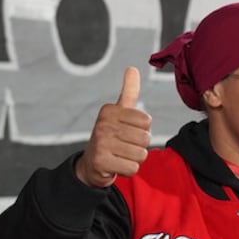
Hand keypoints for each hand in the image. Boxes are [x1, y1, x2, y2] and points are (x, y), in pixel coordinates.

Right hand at [75, 67, 151, 187]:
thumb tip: (132, 68)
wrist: (91, 164)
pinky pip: (133, 168)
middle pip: (145, 138)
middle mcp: (103, 124)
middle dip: (139, 146)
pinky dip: (128, 170)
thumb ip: (129, 92)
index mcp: (110, 110)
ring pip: (140, 154)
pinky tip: (117, 165)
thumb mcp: (119, 112)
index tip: (128, 131)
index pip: (147, 121)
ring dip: (135, 159)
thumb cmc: (111, 135)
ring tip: (121, 155)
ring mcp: (101, 143)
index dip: (143, 129)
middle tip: (125, 146)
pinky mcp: (101, 162)